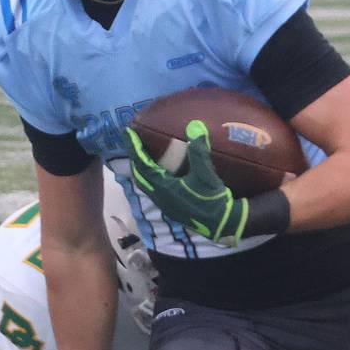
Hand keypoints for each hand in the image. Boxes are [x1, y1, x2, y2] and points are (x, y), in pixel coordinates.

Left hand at [125, 120, 247, 245]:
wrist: (222, 224)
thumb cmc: (213, 200)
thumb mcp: (206, 174)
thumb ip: (199, 151)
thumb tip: (194, 125)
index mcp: (163, 188)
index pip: (142, 165)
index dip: (134, 148)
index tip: (128, 133)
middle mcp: (159, 197)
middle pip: (139, 176)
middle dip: (135, 159)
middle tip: (134, 143)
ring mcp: (165, 205)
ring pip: (146, 185)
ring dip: (142, 170)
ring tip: (144, 156)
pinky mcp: (172, 209)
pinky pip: (154, 190)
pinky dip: (151, 178)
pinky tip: (160, 173)